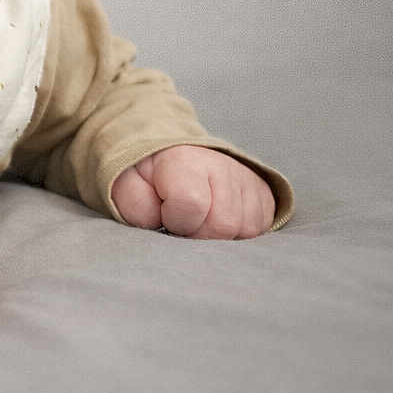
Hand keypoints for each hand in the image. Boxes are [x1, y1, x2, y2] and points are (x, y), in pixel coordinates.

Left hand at [111, 145, 274, 238]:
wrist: (173, 158)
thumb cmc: (148, 178)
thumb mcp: (126, 185)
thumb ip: (136, 204)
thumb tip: (161, 222)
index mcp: (185, 160)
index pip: (191, 205)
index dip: (174, 219)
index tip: (165, 213)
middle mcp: (223, 166)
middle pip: (222, 225)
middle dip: (197, 232)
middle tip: (182, 219)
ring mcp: (248, 180)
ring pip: (243, 231)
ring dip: (217, 234)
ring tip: (199, 217)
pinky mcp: (265, 194)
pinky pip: (260, 230)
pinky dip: (237, 233)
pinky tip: (217, 217)